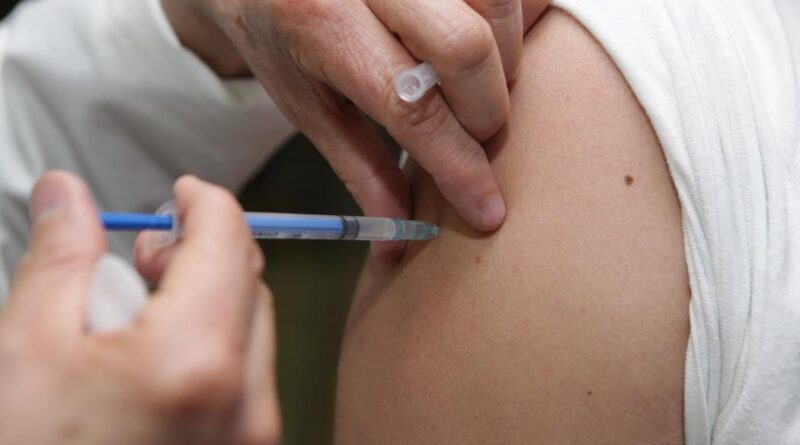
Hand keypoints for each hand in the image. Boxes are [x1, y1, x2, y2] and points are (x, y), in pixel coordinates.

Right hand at [0, 172, 278, 444]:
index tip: (180, 193)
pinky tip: (155, 362)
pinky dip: (213, 348)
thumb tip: (68, 192)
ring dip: (207, 300)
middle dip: (203, 253)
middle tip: (144, 256)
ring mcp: (255, 437)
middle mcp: (247, 400)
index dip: (205, 203)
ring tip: (138, 312)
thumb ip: (60, 259)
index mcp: (196, 360)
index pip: (230, 242)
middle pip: (250, 284)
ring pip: (252, 331)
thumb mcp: (25, 351)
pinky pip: (248, 378)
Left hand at [162, 0, 550, 257]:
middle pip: (465, 49)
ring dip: (505, 58)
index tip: (488, 208)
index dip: (459, 164)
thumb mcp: (307, 105)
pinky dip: (511, 17)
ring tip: (477, 83)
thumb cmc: (278, 32)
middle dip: (486, 110)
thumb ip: (361, 168)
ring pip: (496, 5)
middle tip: (474, 133)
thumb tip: (398, 236)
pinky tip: (489, 37)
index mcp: (322, 25)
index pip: (411, 104)